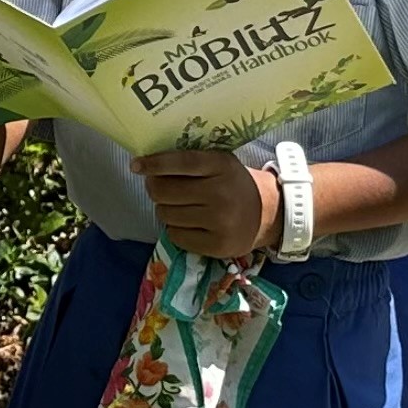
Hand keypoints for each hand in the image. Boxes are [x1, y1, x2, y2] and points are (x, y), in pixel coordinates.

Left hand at [132, 148, 278, 259]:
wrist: (270, 213)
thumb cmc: (236, 184)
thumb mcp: (221, 164)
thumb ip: (191, 162)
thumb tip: (148, 167)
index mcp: (221, 166)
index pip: (179, 162)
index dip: (154, 164)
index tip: (137, 165)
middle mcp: (220, 193)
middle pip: (165, 191)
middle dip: (155, 188)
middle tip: (159, 188)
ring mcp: (219, 221)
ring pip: (167, 214)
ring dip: (165, 210)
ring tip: (179, 207)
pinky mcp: (217, 245)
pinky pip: (176, 236)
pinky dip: (175, 229)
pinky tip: (188, 223)